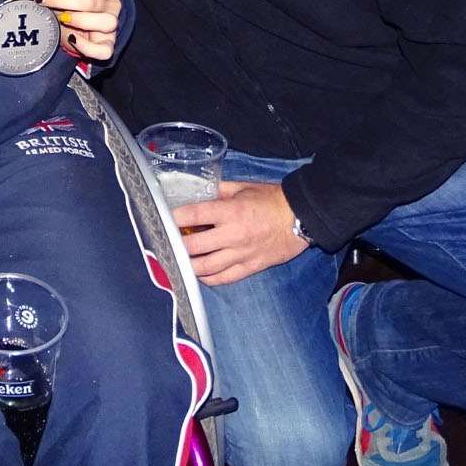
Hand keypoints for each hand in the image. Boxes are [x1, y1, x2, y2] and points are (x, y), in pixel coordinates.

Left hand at [27, 0, 120, 61]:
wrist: (85, 25)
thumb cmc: (74, 4)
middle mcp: (111, 2)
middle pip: (89, 0)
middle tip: (40, 0)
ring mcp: (112, 23)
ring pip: (104, 22)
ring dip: (79, 20)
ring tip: (60, 18)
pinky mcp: (108, 44)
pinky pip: (104, 50)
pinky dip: (87, 46)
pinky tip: (73, 39)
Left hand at [177, 181, 310, 285]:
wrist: (301, 217)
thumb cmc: (272, 199)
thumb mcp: (244, 187)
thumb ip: (220, 191)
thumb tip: (200, 193)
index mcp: (231, 211)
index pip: (194, 215)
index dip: (175, 217)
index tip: (165, 218)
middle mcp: (233, 235)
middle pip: (194, 246)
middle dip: (177, 245)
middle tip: (167, 243)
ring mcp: (241, 254)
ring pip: (206, 267)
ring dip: (188, 265)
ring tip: (178, 261)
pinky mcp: (250, 267)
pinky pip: (224, 278)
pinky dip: (208, 278)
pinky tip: (199, 274)